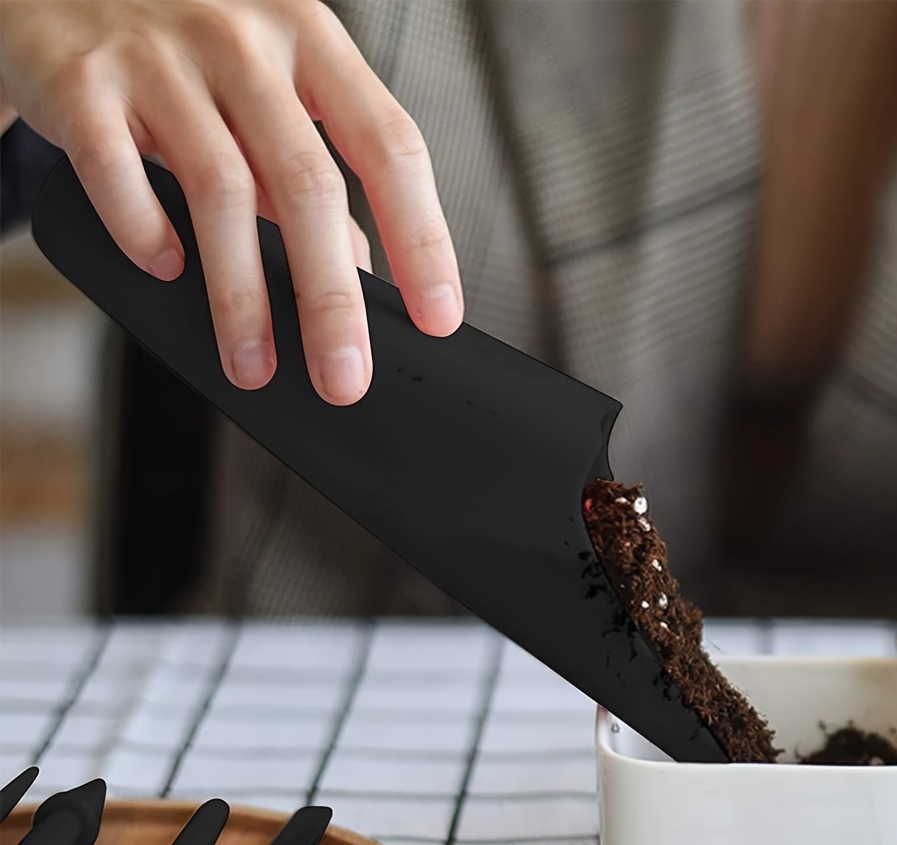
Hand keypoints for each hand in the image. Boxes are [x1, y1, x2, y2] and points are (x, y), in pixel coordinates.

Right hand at [0, 0, 462, 403]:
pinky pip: (118, 171)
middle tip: (344, 377)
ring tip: (254, 365)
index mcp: (310, 38)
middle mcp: (243, 39)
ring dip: (241, 297)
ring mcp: (160, 54)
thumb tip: (359, 270)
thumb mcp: (269, 89)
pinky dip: (146, 232)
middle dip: (332, 300)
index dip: (422, 238)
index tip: (437, 316)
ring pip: (221, 190)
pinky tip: (166, 272)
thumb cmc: (186, 44)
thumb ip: (309, 172)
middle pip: (308, 184)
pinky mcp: (81, 78)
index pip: (390, 146)